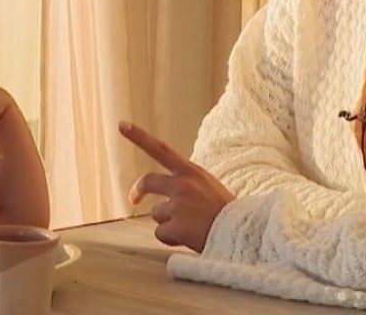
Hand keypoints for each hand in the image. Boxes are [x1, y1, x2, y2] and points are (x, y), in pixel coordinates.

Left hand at [120, 121, 234, 252]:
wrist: (243, 232)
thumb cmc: (227, 211)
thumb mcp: (209, 186)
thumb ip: (188, 184)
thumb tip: (165, 196)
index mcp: (191, 172)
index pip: (161, 149)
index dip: (139, 137)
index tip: (122, 125)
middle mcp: (181, 185)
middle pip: (148, 182)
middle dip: (138, 191)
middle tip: (134, 199)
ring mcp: (177, 206)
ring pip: (157, 214)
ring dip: (168, 222)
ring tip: (191, 226)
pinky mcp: (175, 227)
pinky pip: (161, 234)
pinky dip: (170, 239)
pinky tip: (188, 238)